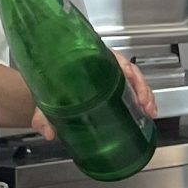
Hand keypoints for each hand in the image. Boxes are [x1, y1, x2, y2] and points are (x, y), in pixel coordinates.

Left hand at [32, 52, 156, 141]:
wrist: (38, 92)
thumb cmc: (44, 87)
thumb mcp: (43, 99)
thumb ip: (42, 115)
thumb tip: (48, 131)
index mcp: (86, 61)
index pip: (111, 57)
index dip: (124, 67)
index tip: (129, 76)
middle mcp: (100, 67)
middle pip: (128, 70)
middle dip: (141, 86)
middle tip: (145, 104)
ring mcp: (108, 79)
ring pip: (133, 81)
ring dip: (145, 95)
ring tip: (149, 112)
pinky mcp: (111, 92)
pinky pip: (130, 92)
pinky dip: (140, 102)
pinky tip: (144, 114)